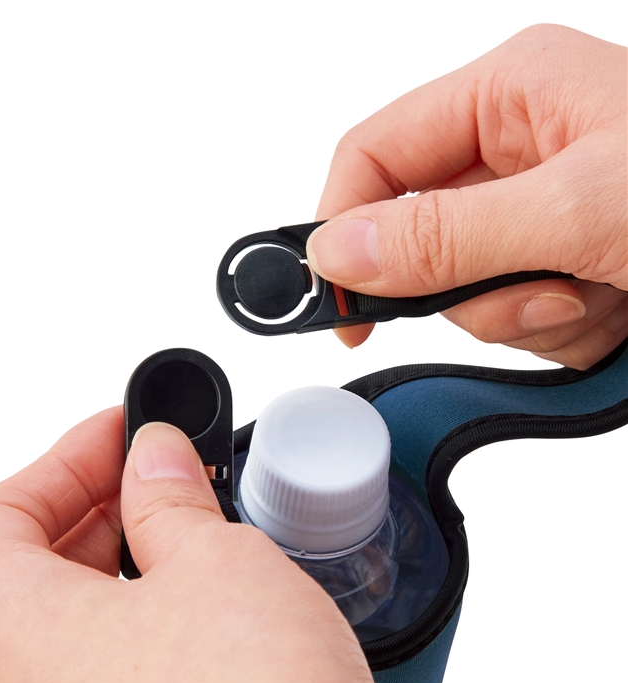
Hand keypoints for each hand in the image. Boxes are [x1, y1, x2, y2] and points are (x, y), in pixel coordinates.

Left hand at [0, 409, 394, 682]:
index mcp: (18, 633)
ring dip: (125, 561)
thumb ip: (167, 499)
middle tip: (160, 470)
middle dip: (95, 505)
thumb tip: (153, 457)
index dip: (61, 459)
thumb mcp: (213, 561)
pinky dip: (147, 617)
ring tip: (192, 528)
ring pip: (75, 625)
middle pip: (31, 570)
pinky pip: (114, 672)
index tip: (120, 431)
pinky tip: (208, 602)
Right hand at [307, 24, 626, 368]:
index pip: (372, 156)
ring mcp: (540, 213)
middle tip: (537, 293)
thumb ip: (449, 234)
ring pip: (468, 292)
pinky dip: (562, 332)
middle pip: (419, 237)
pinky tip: (616, 309)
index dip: (340, 226)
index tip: (337, 300)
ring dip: (527, 316)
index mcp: (509, 96)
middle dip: (471, 289)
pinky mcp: (564, 263)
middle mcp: (518, 149)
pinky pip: (517, 317)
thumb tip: (339, 250)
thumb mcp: (582, 209)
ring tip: (598, 297)